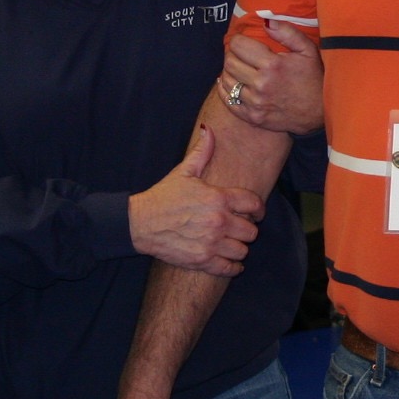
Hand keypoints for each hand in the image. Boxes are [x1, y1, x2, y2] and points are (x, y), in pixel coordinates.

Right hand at [127, 128, 261, 273]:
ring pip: (243, 250)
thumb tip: (209, 130)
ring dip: (239, 248)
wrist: (140, 223)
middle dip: (247, 229)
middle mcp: (218, 221)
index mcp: (218, 198)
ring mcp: (211, 243)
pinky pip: (229, 268)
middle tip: (239, 229)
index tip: (256, 212)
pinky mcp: (202, 261)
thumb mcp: (184, 172)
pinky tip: (229, 261)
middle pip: (252, 231)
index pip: (254, 204)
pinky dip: (232, 267)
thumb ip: (202, 152)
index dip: (258, 208)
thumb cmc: (163, 196)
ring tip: (232, 243)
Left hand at [221, 20, 324, 134]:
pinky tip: (233, 83)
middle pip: (229, 62)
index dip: (239, 40)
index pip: (238, 45)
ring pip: (226, 80)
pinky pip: (228, 100)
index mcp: (272, 65)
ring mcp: (255, 103)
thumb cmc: (314, 78)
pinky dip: (225, 89)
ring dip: (229, 71)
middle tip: (242, 54)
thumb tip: (265, 21)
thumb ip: (287, 32)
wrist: (320, 112)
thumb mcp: (307, 50)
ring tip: (240, 68)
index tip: (245, 42)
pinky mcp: (252, 117)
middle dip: (233, 54)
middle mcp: (260, 85)